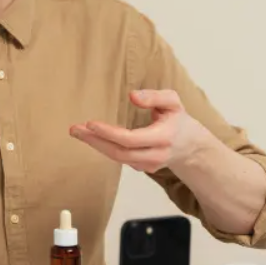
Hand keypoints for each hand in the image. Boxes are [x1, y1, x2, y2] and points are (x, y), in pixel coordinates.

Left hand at [69, 89, 210, 173]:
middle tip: (75, 129)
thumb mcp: (173, 102)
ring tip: (78, 132)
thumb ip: (154, 96)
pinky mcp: (141, 168)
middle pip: (119, 153)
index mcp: (163, 138)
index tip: (90, 123)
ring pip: (117, 158)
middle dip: (95, 141)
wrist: (190, 147)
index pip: (131, 139)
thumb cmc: (178, 120)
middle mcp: (155, 156)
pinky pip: (119, 158)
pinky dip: (104, 147)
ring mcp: (148, 165)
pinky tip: (92, 137)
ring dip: (96, 145)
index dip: (109, 133)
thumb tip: (132, 96)